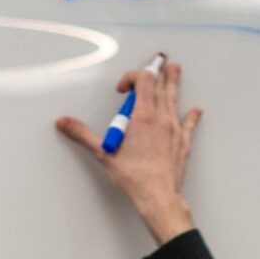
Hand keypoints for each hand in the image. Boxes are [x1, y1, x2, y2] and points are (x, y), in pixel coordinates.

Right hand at [55, 58, 202, 245]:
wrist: (159, 198)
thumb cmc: (135, 178)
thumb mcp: (104, 153)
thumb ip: (83, 134)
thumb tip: (64, 122)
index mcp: (143, 117)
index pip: (142, 81)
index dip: (132, 77)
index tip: (122, 88)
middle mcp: (161, 119)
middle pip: (161, 86)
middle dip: (158, 72)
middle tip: (160, 60)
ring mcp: (174, 130)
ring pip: (174, 100)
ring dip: (173, 84)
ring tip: (175, 70)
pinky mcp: (182, 143)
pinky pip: (189, 124)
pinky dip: (191, 116)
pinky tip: (195, 111)